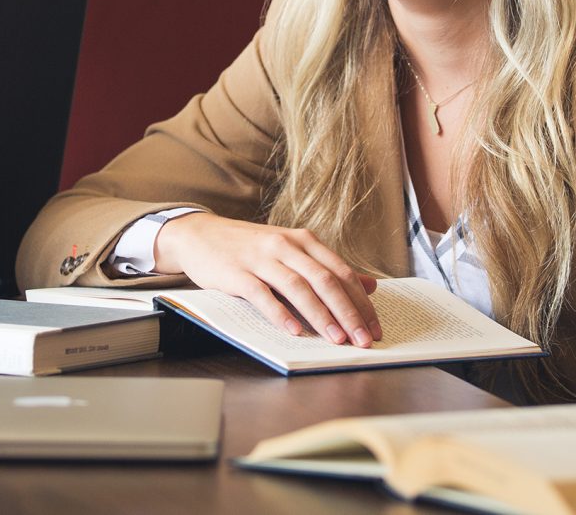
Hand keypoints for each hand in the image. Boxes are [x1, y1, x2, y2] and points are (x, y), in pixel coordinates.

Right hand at [154, 214, 382, 347]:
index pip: (342, 272)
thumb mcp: (292, 250)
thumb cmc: (250, 247)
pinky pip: (263, 294)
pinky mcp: (238, 273)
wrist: (200, 235)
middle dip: (348, 313)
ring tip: (336, 339)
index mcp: (304, 241)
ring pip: (299, 287)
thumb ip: (329, 267)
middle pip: (326, 281)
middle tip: (363, 339)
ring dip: (321, 315)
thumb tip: (370, 285)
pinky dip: (280, 313)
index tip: (374, 327)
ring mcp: (262, 258)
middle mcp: (286, 246)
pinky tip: (294, 331)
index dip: (361, 302)